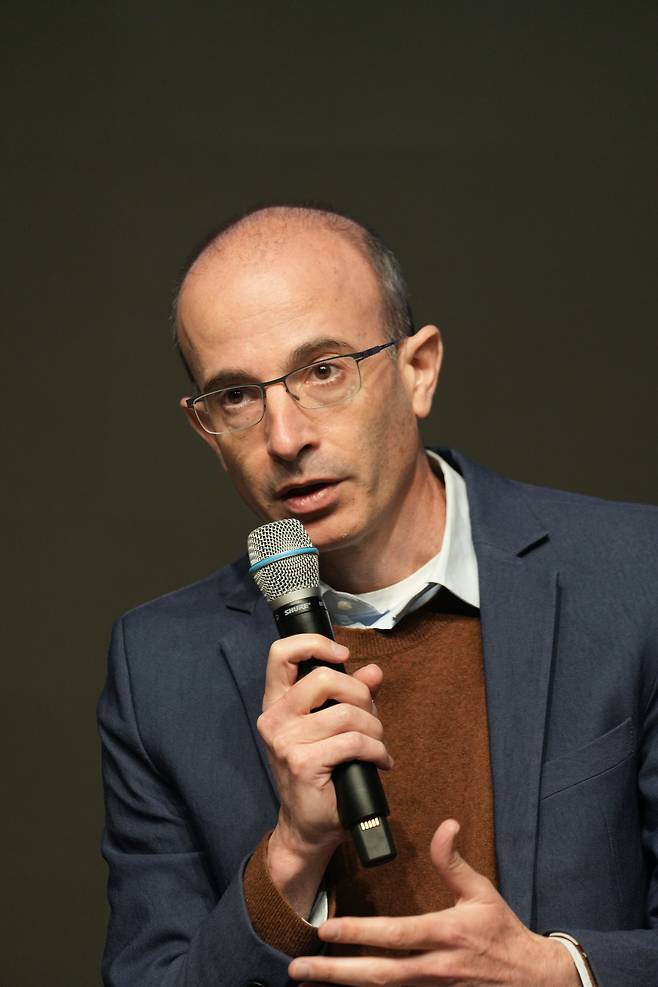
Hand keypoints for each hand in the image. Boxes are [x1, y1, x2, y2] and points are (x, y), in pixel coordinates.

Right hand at [257, 633, 392, 913]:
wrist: (308, 825)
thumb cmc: (321, 771)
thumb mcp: (333, 726)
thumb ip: (352, 695)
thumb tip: (374, 671)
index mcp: (276, 702)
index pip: (281, 653)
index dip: (315, 644)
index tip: (342, 655)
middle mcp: (274, 718)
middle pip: (324, 678)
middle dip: (360, 694)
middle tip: (371, 715)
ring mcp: (286, 742)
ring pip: (346, 713)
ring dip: (374, 727)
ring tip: (378, 743)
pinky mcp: (303, 764)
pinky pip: (353, 742)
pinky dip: (376, 750)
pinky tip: (381, 761)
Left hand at [289, 819, 579, 985]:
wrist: (534, 982)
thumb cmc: (503, 933)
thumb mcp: (483, 892)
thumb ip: (455, 862)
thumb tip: (446, 825)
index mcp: (447, 933)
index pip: (395, 935)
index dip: (359, 932)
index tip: (326, 928)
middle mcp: (436, 968)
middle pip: (379, 974)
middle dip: (335, 972)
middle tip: (298, 967)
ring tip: (307, 982)